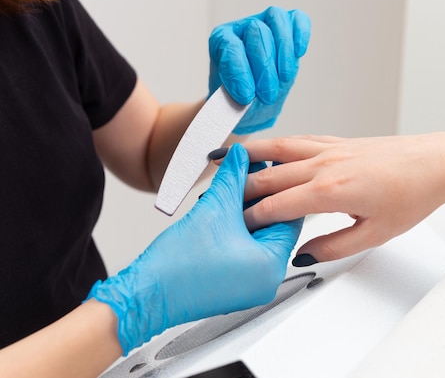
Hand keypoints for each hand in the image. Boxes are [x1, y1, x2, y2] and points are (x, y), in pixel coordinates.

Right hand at [86, 144, 302, 354]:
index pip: (290, 217)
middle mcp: (267, 281)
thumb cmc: (177, 266)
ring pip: (258, 239)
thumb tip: (243, 156)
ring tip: (231, 191)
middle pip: (274, 228)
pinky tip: (224, 214)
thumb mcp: (214, 208)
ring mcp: (251, 287)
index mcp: (272, 265)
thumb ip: (234, 177)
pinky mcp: (235, 287)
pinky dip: (237, 232)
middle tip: (247, 174)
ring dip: (245, 214)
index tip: (269, 169)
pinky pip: (245, 253)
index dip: (277, 188)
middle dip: (259, 200)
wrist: (147, 294)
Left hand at [208, 7, 310, 133]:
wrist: (250, 103)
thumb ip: (237, 98)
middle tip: (268, 96)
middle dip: (264, 67)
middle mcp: (242, 28)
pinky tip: (299, 52)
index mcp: (221, 41)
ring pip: (277, 19)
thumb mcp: (231, 103)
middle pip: (256, 31)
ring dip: (284, 50)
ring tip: (285, 78)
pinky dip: (301, 33)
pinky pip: (298, 19)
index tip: (246, 96)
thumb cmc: (239, 99)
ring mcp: (266, 24)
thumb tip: (251, 95)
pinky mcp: (288, 28)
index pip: (230, 47)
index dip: (239, 72)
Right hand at [240, 134, 444, 264]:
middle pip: (268, 175)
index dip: (251, 218)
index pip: (275, 205)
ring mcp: (331, 148)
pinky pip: (299, 139)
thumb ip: (333, 246)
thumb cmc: (413, 195)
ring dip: (248, 154)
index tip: (235, 227)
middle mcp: (325, 164)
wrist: (438, 163)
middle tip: (216, 197)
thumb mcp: (374, 234)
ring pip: (278, 147)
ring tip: (223, 158)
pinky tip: (268, 146)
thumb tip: (302, 254)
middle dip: (239, 188)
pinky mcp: (340, 141)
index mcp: (330, 191)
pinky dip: (276, 143)